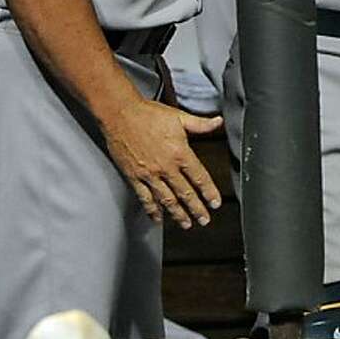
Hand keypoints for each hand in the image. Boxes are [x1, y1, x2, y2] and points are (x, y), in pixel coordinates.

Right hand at [100, 96, 223, 227]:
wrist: (121, 114)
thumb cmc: (149, 114)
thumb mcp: (179, 116)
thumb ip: (200, 124)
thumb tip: (218, 122)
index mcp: (180, 153)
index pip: (199, 177)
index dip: (209, 192)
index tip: (215, 202)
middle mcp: (166, 167)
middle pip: (185, 193)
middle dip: (196, 209)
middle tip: (204, 220)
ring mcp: (150, 174)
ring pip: (167, 200)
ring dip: (178, 214)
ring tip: (186, 224)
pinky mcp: (135, 177)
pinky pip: (145, 198)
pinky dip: (152, 210)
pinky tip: (158, 218)